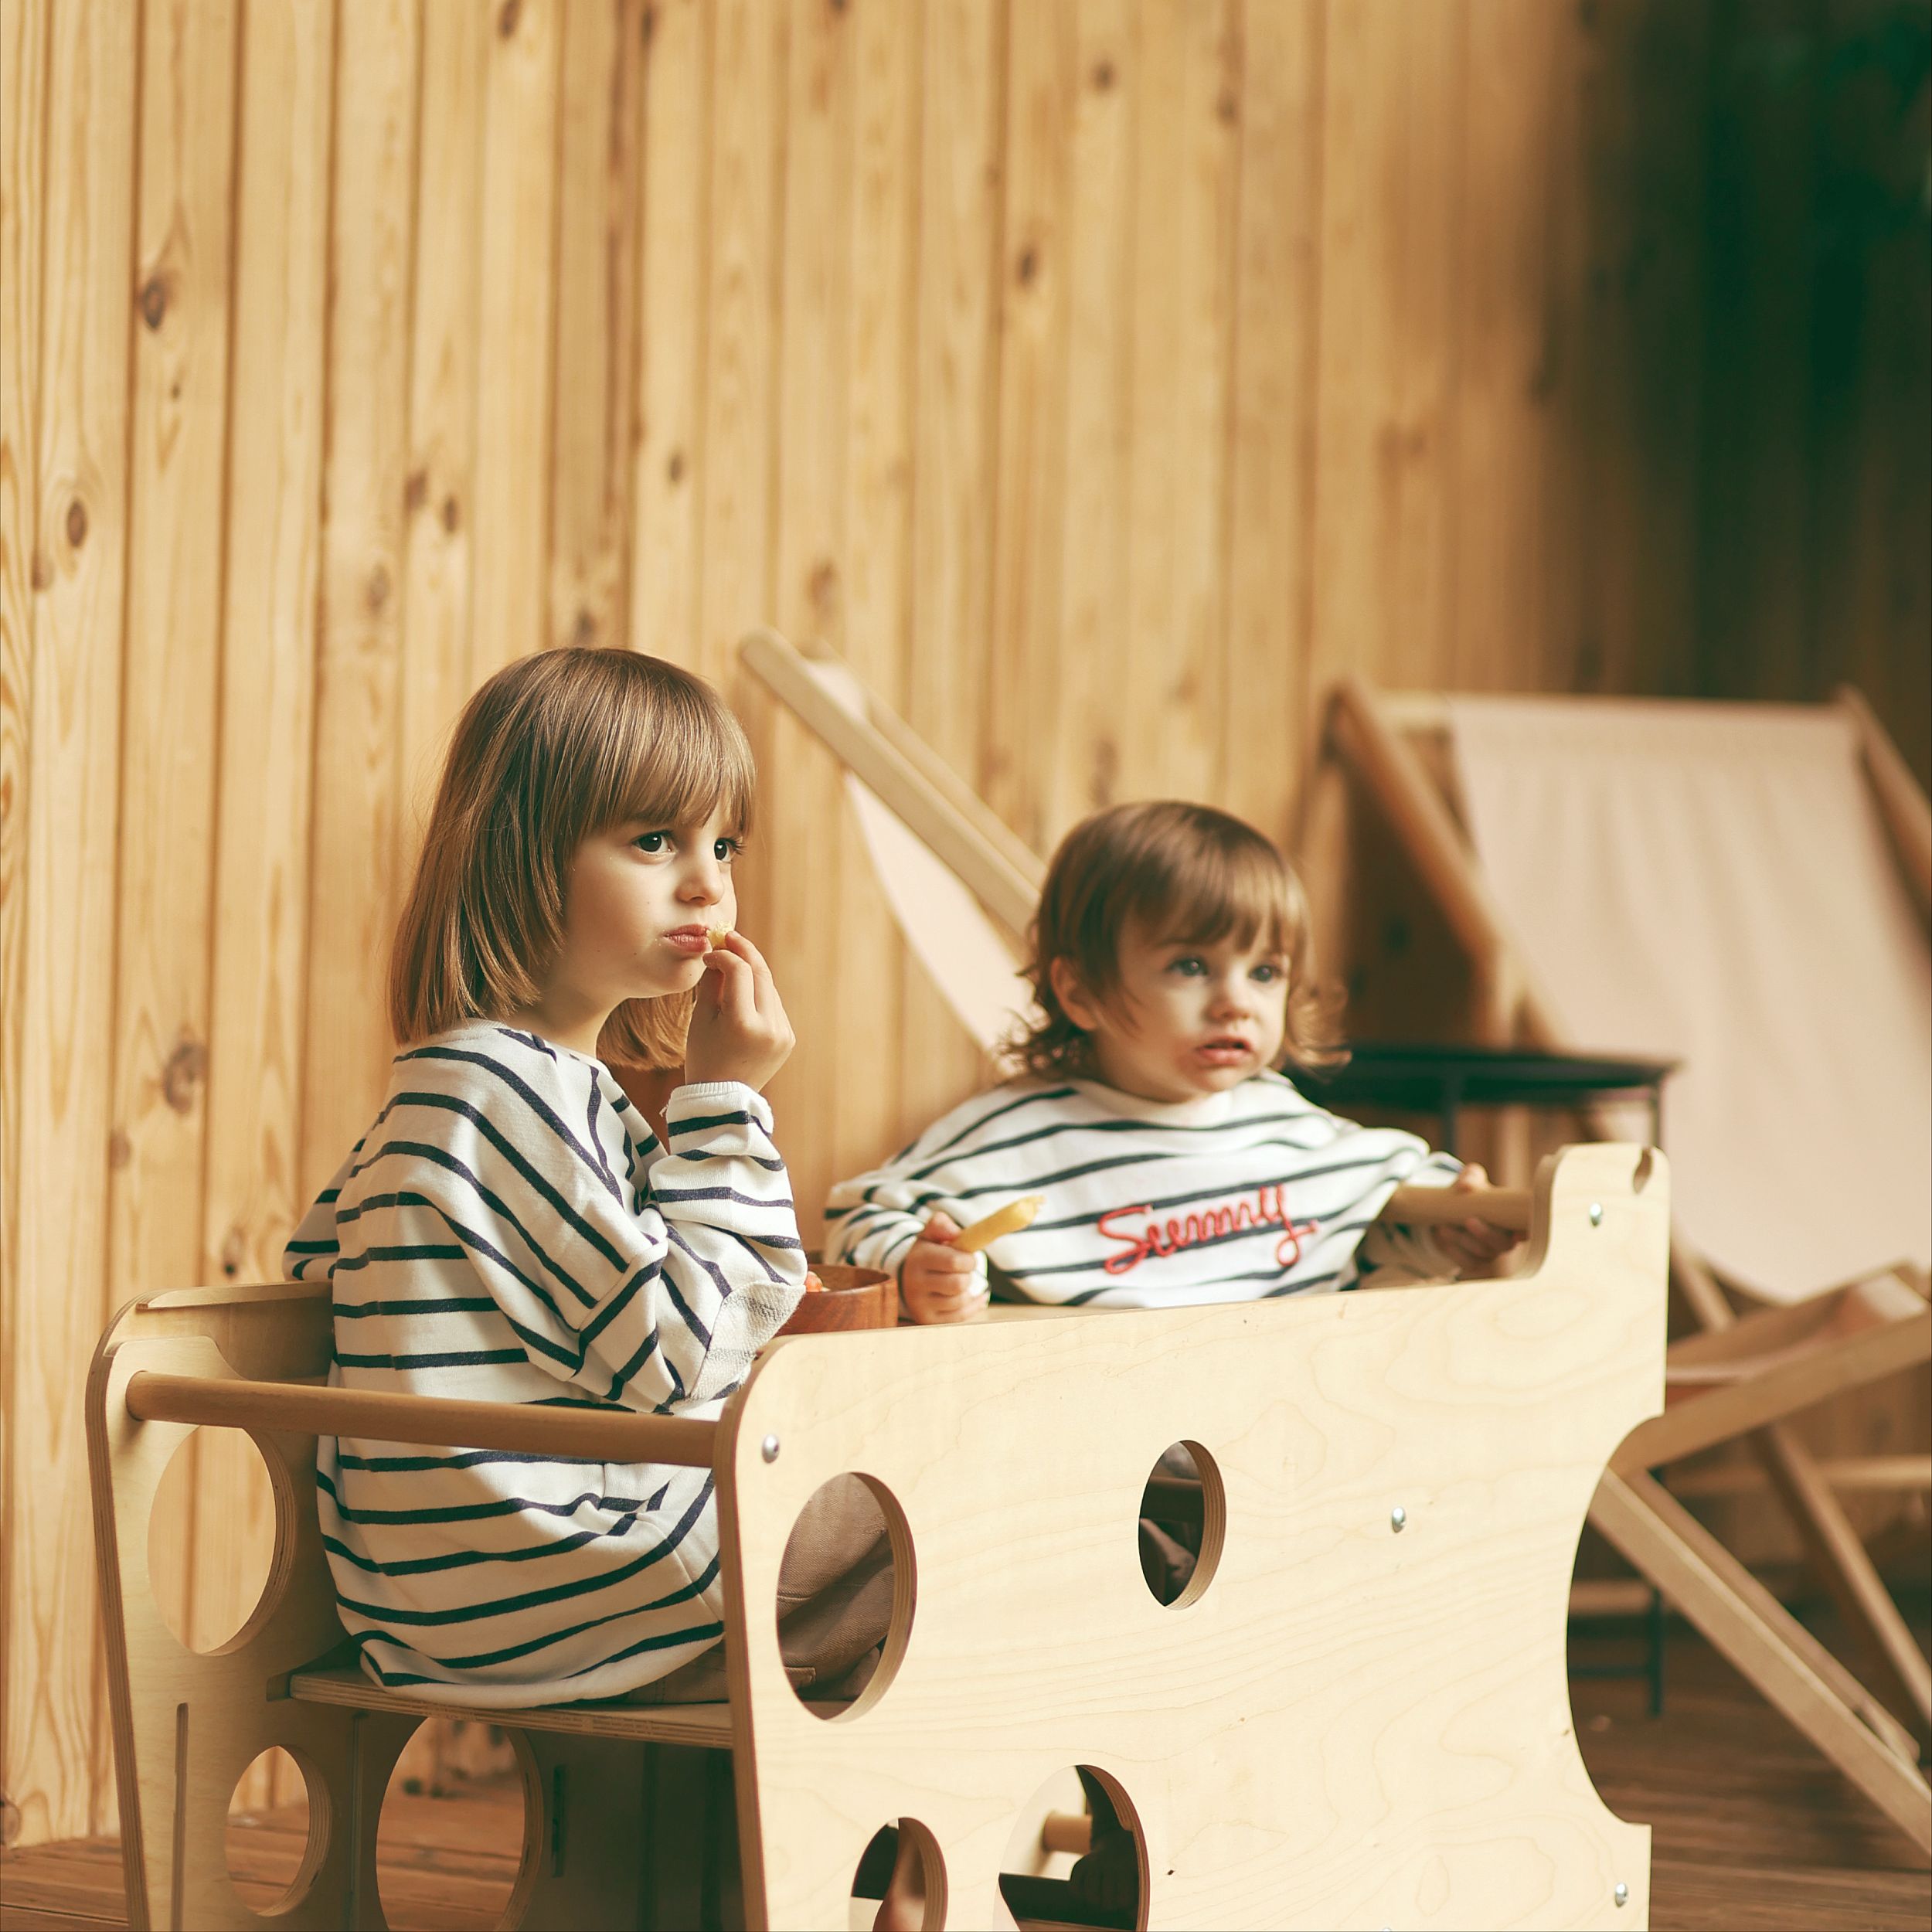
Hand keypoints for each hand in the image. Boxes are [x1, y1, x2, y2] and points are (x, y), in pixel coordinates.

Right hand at [682, 932, 794, 1090]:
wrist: (723, 1100)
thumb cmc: (704, 1057)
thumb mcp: (701, 1019)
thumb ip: (712, 982)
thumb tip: (720, 951)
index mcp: (743, 1024)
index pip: (739, 971)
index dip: (724, 955)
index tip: (710, 952)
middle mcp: (769, 1027)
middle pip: (760, 974)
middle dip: (744, 952)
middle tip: (729, 937)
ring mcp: (783, 1033)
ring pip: (769, 987)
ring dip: (752, 971)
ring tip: (733, 960)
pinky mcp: (788, 1037)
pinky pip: (774, 1005)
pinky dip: (760, 993)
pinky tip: (745, 991)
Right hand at [899, 1211, 987, 1323]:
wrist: (909, 1278)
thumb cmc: (929, 1252)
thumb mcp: (931, 1234)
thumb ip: (941, 1224)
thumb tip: (955, 1233)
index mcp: (918, 1259)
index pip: (955, 1262)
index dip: (969, 1259)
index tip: (967, 1257)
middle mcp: (915, 1284)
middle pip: (959, 1284)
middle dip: (968, 1275)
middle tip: (963, 1270)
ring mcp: (920, 1305)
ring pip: (960, 1300)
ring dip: (967, 1290)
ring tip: (957, 1282)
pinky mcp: (928, 1321)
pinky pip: (961, 1316)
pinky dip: (971, 1305)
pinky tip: (968, 1296)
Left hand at [1434, 1163, 1522, 1277]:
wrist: (1448, 1210)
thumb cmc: (1469, 1192)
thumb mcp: (1470, 1179)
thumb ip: (1471, 1177)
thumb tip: (1465, 1186)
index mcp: (1512, 1219)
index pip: (1528, 1229)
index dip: (1526, 1232)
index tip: (1519, 1232)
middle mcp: (1506, 1239)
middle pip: (1504, 1245)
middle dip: (1486, 1234)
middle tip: (1469, 1220)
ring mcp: (1491, 1252)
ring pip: (1484, 1253)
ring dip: (1464, 1241)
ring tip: (1445, 1226)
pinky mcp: (1475, 1261)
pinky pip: (1469, 1263)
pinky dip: (1455, 1252)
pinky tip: (1444, 1237)